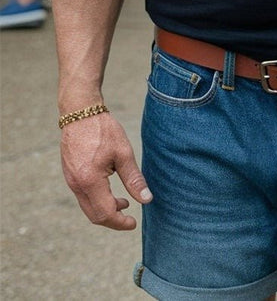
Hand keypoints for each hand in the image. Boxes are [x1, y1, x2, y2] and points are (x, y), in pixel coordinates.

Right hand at [60, 112, 151, 229]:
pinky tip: (110, 191)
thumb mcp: (123, 153)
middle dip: (113, 220)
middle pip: (94, 216)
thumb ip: (134, 178)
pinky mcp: (70, 176)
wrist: (80, 113)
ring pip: (88, 208)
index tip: (134, 223)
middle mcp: (76, 185)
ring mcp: (71, 181)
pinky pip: (84, 197)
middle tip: (130, 216)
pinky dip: (97, 200)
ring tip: (123, 202)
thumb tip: (147, 199)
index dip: (120, 223)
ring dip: (105, 210)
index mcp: (90, 181)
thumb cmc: (103, 130)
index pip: (105, 213)